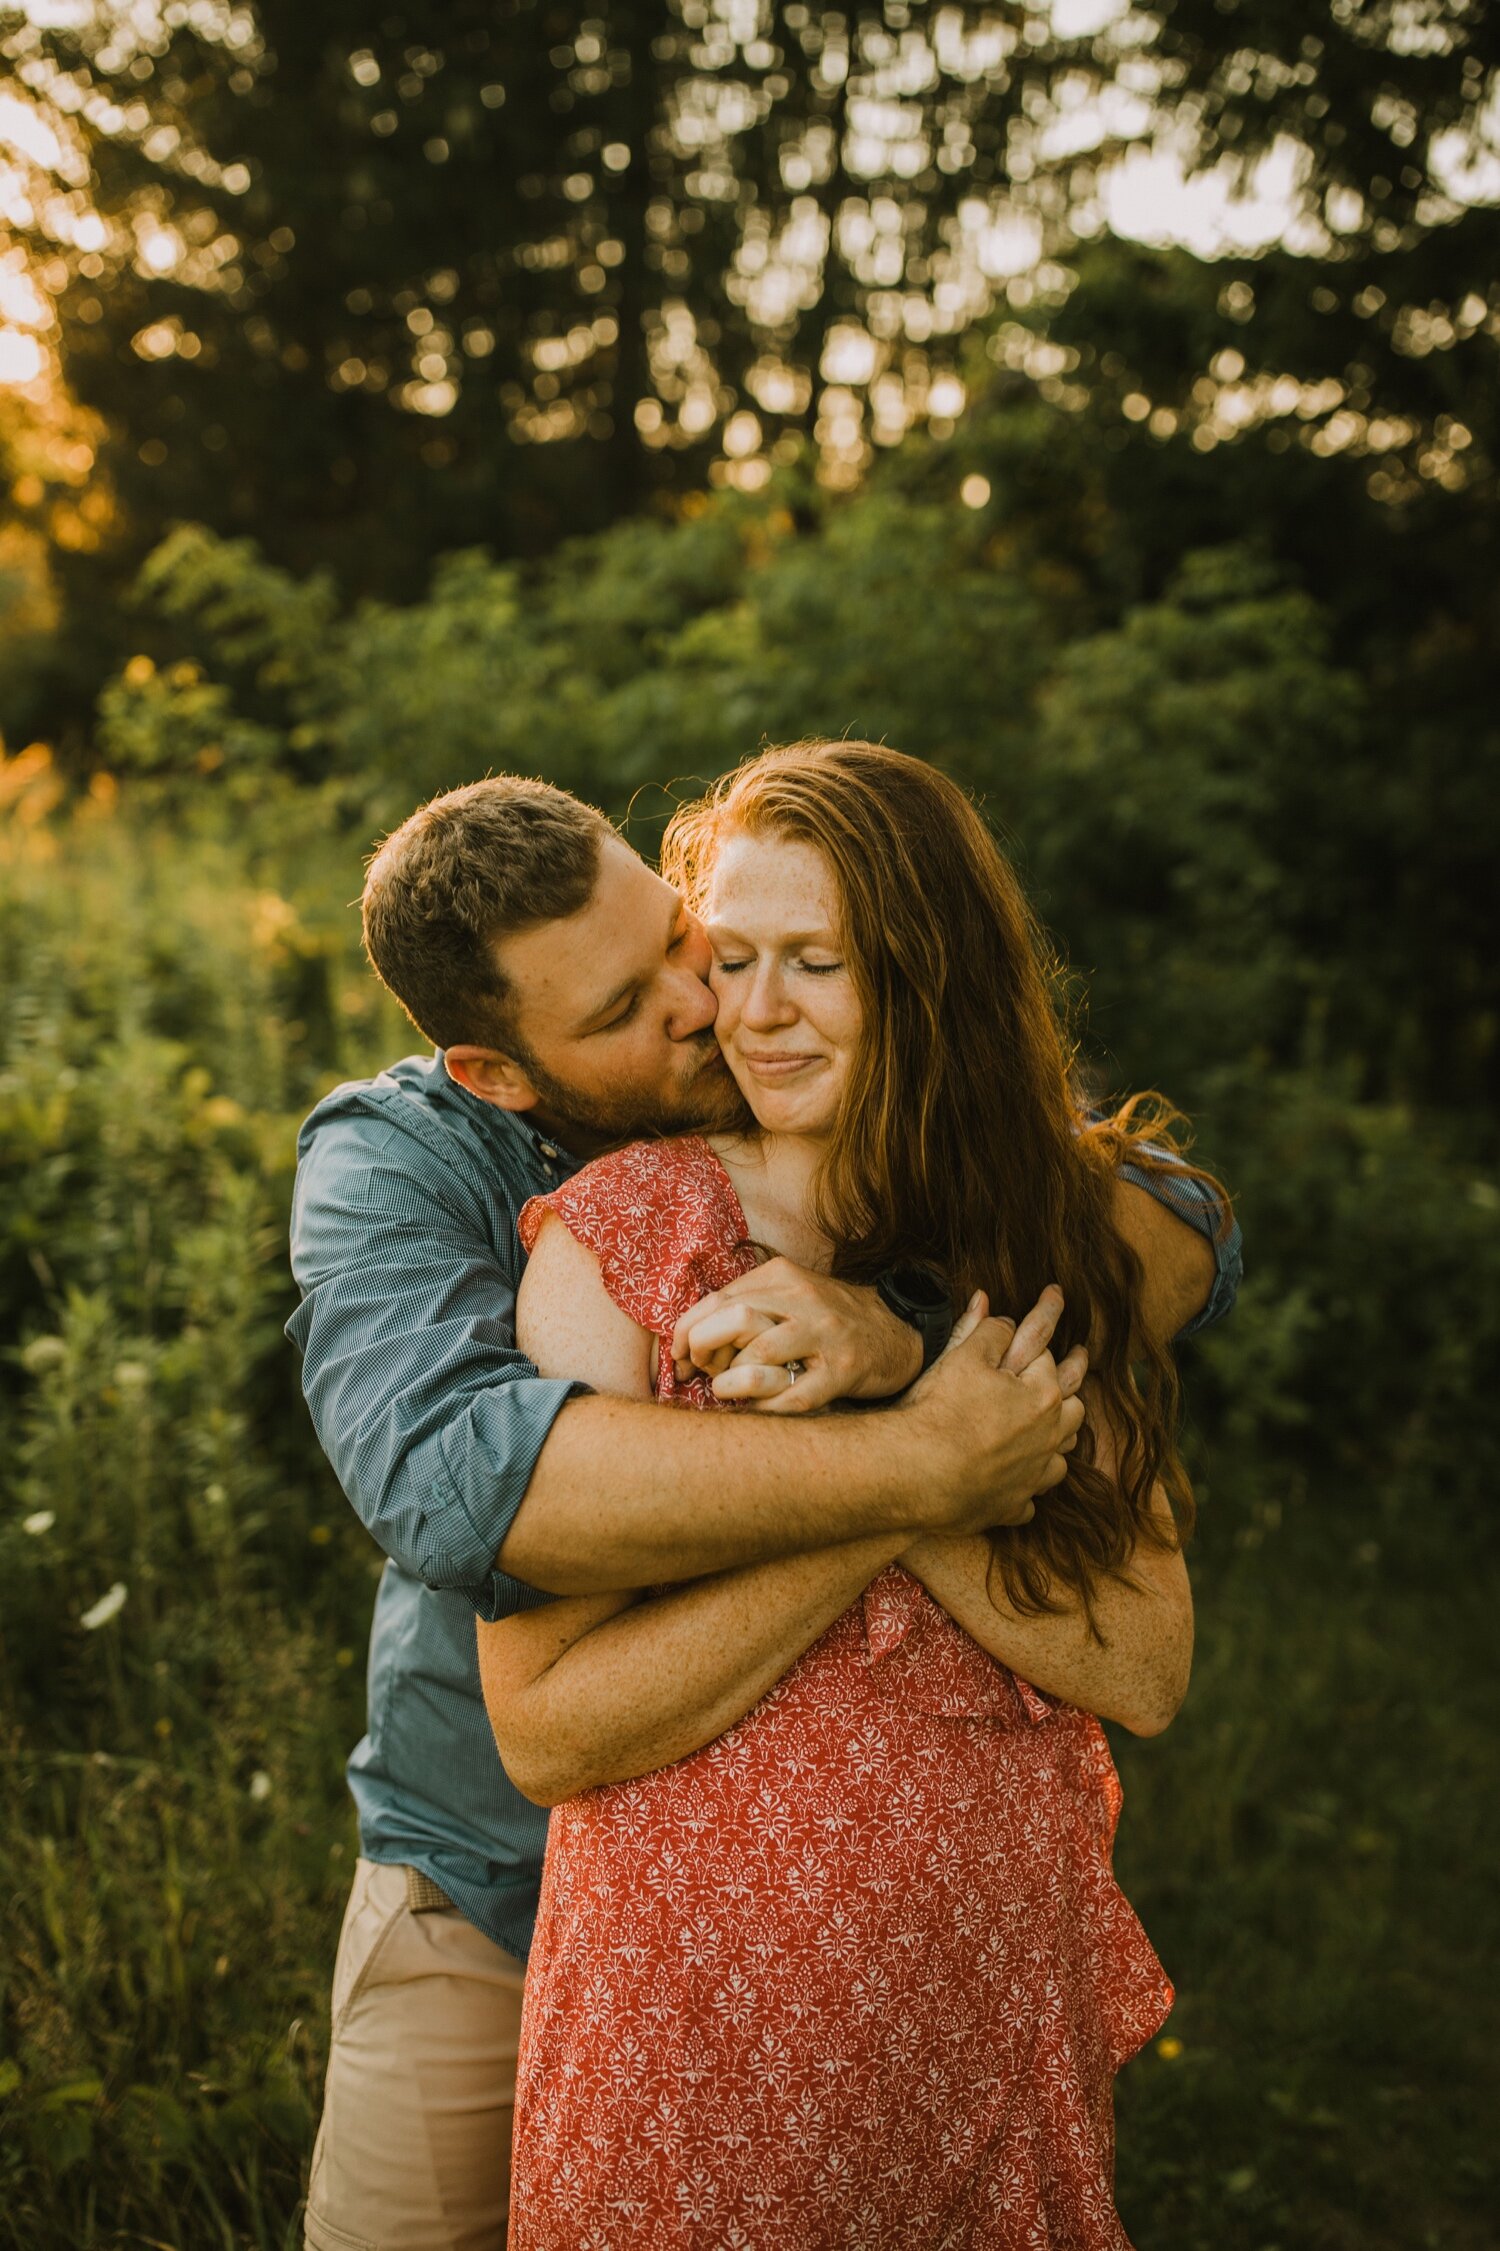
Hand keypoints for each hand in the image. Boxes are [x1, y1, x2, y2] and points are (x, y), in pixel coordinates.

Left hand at [670, 1258, 922, 1414]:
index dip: (685, 1331)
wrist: (897, 1332)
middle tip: (702, 1371)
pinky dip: (764, 1409)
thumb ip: (742, 1307)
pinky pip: (792, 1397)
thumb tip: (684, 1342)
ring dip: (731, 1382)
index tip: (677, 1356)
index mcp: (781, 1276)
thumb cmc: (827, 1320)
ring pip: (759, 1357)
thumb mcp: (786, 1296)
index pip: (716, 1299)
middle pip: (733, 1319)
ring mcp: (825, 1336)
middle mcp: (803, 1300)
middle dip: (703, 1350)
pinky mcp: (843, 1371)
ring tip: (729, 1391)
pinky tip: (757, 1411)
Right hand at [903, 1286, 1086, 1533]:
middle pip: (1072, 1409)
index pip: (1049, 1356)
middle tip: (1077, 1364)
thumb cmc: (940, 1410)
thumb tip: (998, 1310)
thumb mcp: (962, 1356)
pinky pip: (1030, 1498)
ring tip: (1055, 1430)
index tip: (1056, 1297)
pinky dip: (1026, 1487)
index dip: (1047, 1325)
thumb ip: (988, 1330)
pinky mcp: (1011, 1505)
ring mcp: (1032, 1475)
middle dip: (1071, 1387)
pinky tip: (1018, 1484)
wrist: (916, 1473)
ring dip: (1057, 1441)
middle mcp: (1047, 1438)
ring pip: (1060, 1456)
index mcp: (1042, 1395)